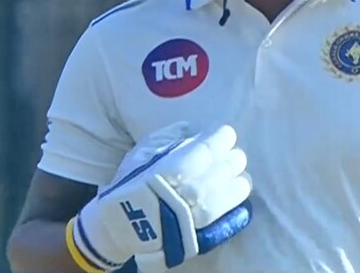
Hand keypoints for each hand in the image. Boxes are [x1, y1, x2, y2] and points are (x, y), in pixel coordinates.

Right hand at [68, 123, 252, 271]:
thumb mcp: (143, 151)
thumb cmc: (131, 183)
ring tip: (234, 172)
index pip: (212, 145)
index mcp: (176, 166)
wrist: (121, 227)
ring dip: (238, 176)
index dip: (222, 136)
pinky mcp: (206, 230)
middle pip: (229, 164)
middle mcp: (193, 188)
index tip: (223, 133)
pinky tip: (234, 191)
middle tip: (228, 152)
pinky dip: (236, 197)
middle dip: (231, 155)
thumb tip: (195, 129)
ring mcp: (202, 211)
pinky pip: (232, 210)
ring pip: (236, 188)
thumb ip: (171, 136)